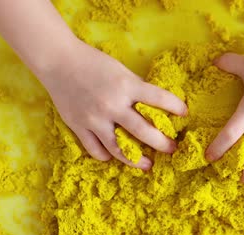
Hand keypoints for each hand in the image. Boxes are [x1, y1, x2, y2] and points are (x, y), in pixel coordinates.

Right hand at [37, 39, 186, 169]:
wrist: (58, 61)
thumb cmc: (94, 63)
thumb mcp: (121, 71)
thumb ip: (137, 89)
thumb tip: (157, 106)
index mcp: (126, 86)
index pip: (159, 98)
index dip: (176, 107)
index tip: (185, 114)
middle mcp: (112, 105)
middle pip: (143, 132)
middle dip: (162, 144)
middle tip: (172, 149)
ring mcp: (94, 119)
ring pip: (120, 149)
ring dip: (137, 160)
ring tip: (148, 165)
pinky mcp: (79, 127)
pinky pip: (97, 150)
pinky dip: (108, 156)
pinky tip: (115, 155)